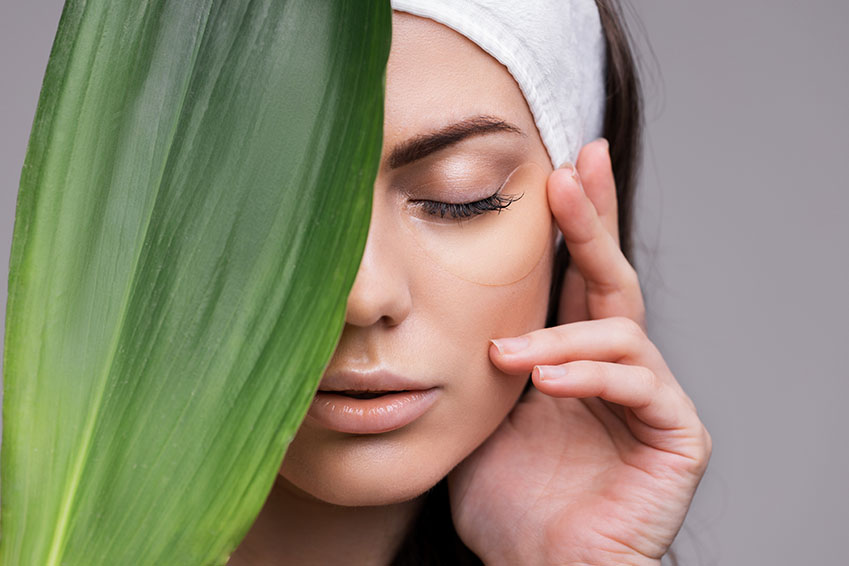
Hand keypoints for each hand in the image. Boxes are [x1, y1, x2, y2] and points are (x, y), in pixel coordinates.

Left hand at [447, 139, 711, 565]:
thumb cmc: (505, 500)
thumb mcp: (479, 412)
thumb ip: (481, 354)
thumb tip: (437, 293)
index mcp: (570, 356)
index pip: (576, 276)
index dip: (572, 220)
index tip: (557, 165)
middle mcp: (613, 369)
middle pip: (612, 276)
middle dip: (594, 218)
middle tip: (580, 164)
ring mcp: (649, 400)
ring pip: (621, 330)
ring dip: (562, 334)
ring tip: (511, 357)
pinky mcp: (675, 437)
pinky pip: (641, 385)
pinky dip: (592, 374)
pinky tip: (547, 380)